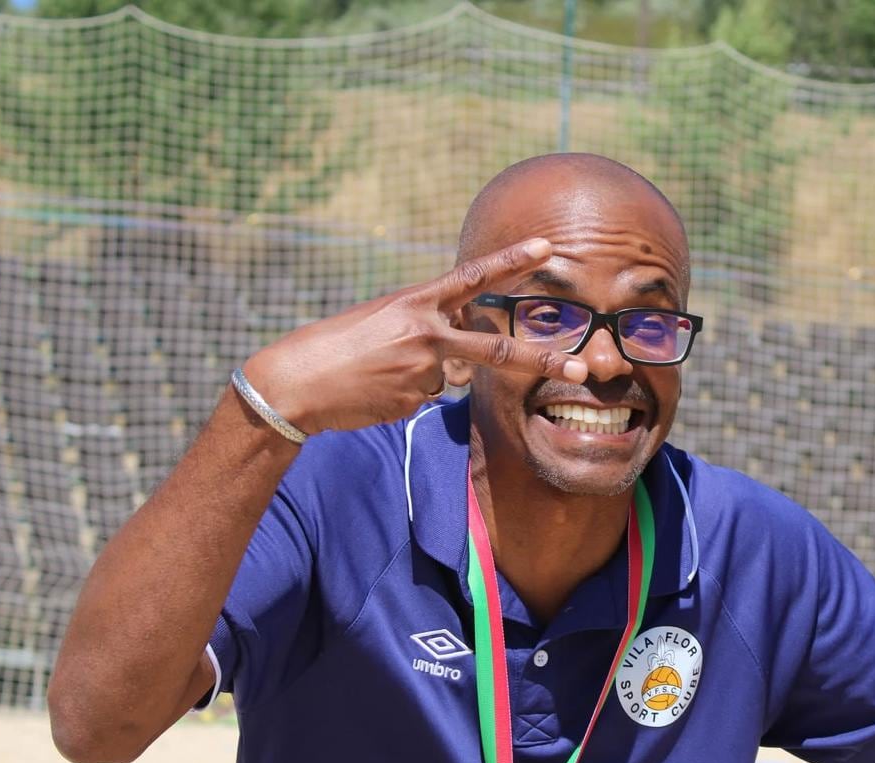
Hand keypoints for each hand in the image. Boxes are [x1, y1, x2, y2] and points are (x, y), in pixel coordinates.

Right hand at [239, 238, 585, 435]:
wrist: (294, 383)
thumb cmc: (338, 346)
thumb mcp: (384, 320)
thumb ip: (428, 327)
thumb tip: (461, 359)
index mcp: (416, 302)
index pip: (472, 278)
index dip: (511, 262)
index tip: (546, 248)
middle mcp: (426, 333)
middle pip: (497, 349)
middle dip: (542, 359)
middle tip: (580, 368)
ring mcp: (422, 370)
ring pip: (450, 376)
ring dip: (422, 375)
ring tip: (380, 371)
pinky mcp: (414, 400)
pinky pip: (426, 395)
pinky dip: (405, 393)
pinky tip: (374, 390)